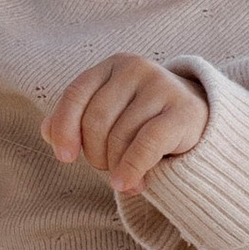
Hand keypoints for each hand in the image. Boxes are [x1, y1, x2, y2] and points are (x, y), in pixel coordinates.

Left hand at [43, 54, 208, 191]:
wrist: (201, 120)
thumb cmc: (144, 120)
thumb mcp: (110, 114)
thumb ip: (76, 120)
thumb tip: (47, 133)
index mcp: (113, 65)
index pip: (76, 94)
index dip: (64, 127)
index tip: (65, 157)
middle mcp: (136, 68)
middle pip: (96, 120)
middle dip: (95, 154)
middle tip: (106, 168)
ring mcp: (161, 86)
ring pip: (119, 137)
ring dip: (116, 167)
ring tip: (125, 177)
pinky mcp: (183, 111)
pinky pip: (146, 145)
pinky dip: (132, 169)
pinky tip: (129, 184)